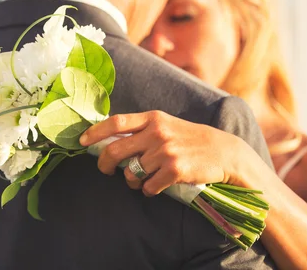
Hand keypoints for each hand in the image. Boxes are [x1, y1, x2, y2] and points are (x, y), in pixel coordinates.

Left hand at [79, 111, 245, 196]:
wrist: (224, 152)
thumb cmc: (189, 139)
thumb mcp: (166, 125)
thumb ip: (142, 129)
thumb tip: (110, 139)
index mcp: (153, 118)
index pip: (116, 122)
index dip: (95, 132)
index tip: (82, 141)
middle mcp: (157, 132)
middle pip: (116, 150)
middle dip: (104, 164)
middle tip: (105, 170)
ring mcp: (166, 151)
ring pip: (132, 172)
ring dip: (132, 180)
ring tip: (143, 178)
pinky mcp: (175, 170)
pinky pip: (148, 186)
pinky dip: (148, 189)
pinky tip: (157, 185)